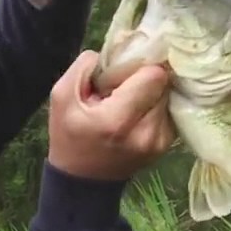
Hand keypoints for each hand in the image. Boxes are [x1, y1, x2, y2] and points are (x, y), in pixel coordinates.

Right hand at [47, 50, 174, 181]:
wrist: (83, 182)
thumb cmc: (69, 136)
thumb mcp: (61, 96)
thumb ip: (86, 66)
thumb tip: (120, 48)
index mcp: (117, 120)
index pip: (154, 76)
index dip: (139, 66)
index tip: (123, 71)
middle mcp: (145, 132)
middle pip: (163, 84)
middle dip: (145, 79)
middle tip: (124, 86)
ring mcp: (160, 142)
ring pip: (168, 96)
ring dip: (151, 93)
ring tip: (129, 102)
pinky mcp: (167, 145)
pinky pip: (168, 111)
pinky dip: (154, 107)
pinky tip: (136, 113)